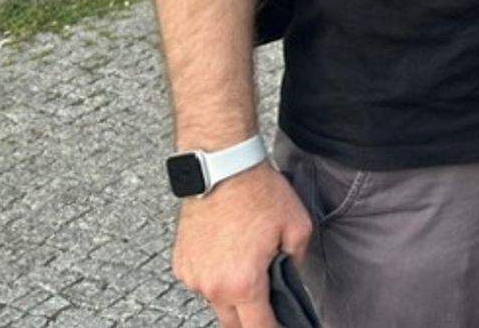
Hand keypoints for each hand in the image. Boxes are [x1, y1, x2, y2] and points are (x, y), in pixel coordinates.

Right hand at [172, 165, 312, 327]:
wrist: (223, 167)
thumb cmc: (258, 192)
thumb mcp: (298, 228)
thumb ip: (296, 263)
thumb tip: (290, 276)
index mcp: (243, 284)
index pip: (259, 327)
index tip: (281, 327)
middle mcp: (212, 286)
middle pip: (233, 322)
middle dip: (251, 318)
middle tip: (267, 303)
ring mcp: (193, 276)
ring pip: (216, 301)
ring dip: (231, 294)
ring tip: (246, 265)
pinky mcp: (181, 263)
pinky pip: (201, 281)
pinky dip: (215, 276)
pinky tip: (228, 254)